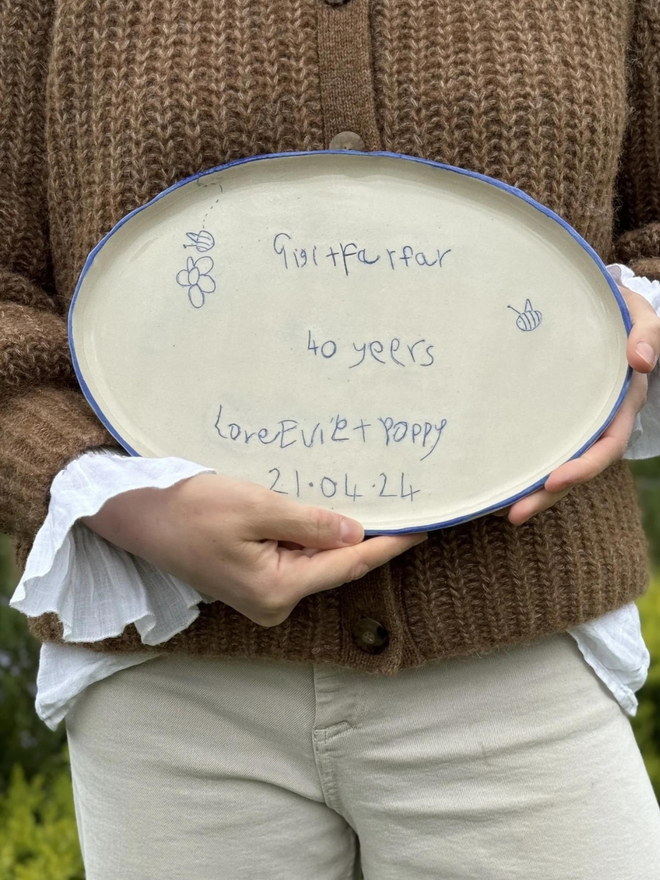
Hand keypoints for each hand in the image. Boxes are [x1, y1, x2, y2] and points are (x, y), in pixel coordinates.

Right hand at [80, 472, 426, 626]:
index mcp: (277, 590)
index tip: (422, 531)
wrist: (140, 516)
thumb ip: (311, 523)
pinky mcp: (252, 581)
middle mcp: (273, 602)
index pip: (347, 566)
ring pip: (315, 563)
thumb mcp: (256, 507)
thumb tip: (358, 535)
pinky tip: (327, 517)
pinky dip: (313, 539)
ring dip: (337, 537)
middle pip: (333, 568)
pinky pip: (295, 559)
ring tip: (370, 507)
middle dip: (366, 540)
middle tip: (401, 510)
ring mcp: (262, 595)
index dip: (388, 546)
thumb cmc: (192, 509)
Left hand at [494, 283, 659, 525]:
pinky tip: (492, 482)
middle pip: (575, 469)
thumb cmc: (616, 312)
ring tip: (496, 509)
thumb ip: (646, 332)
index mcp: (619, 405)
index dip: (584, 468)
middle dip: (546, 495)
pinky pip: (536, 446)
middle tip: (513, 513)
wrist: (592, 307)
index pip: (606, 446)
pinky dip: (518, 467)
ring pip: (553, 465)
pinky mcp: (548, 417)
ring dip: (528, 491)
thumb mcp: (637, 314)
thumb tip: (641, 360)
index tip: (554, 480)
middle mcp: (596, 422)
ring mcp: (572, 423)